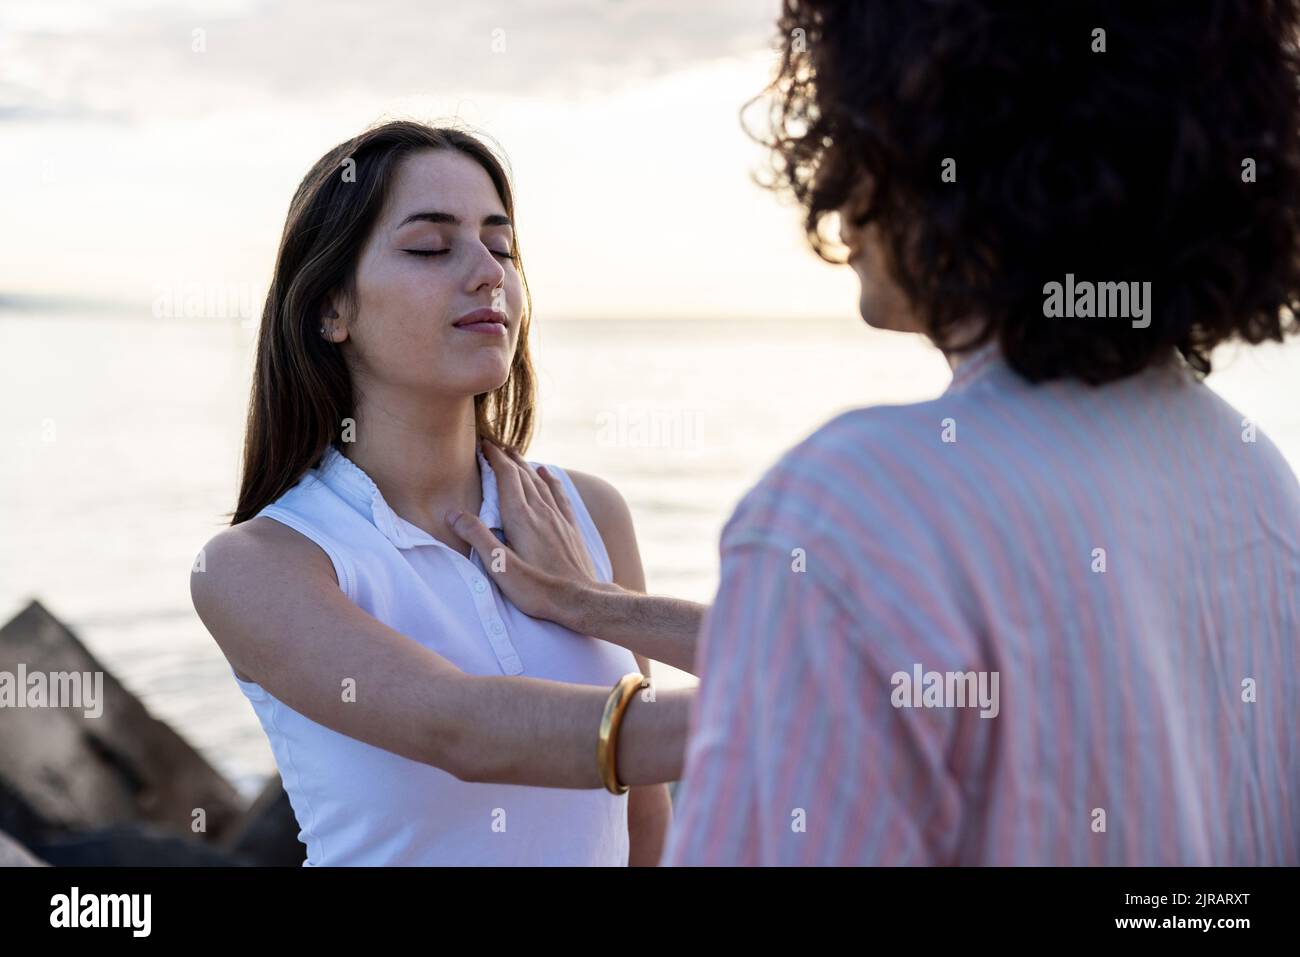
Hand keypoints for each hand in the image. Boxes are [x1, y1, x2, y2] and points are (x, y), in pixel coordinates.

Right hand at [446, 440, 613, 622]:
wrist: (581, 600)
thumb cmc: (539, 589)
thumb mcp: (501, 567)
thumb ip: (478, 538)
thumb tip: (454, 513)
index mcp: (521, 518)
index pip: (506, 477)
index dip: (494, 459)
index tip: (483, 444)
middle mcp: (541, 512)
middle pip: (523, 475)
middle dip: (507, 458)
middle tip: (495, 445)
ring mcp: (558, 518)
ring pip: (540, 482)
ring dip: (526, 465)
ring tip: (515, 454)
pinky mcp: (570, 528)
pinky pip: (559, 495)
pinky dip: (551, 480)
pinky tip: (548, 473)